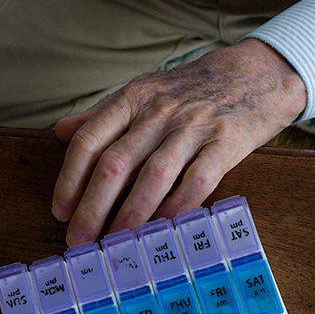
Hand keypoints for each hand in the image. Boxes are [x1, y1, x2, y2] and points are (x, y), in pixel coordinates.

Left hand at [51, 39, 305, 244]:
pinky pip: (198, 181)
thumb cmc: (190, 90)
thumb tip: (61, 131)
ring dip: (131, 212)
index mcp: (133, 98)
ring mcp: (194, 126)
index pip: (89, 140)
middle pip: (115, 163)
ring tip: (116, 240)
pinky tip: (163, 224)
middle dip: (92, 207)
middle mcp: (159, 111)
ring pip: (153, 175)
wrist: (254, 74)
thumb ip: (102, 115)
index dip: (70, 179)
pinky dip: (178, 206)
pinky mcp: (226, 142)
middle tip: (78, 239)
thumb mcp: (142, 92)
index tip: (59, 211)